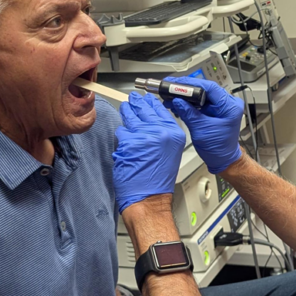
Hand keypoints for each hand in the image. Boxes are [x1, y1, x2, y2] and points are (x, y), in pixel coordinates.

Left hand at [113, 93, 185, 212]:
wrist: (149, 198)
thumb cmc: (158, 180)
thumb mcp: (169, 152)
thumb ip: (163, 133)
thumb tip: (151, 119)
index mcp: (174, 133)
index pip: (161, 109)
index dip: (151, 102)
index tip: (146, 98)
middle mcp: (161, 132)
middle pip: (145, 109)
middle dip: (137, 103)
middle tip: (133, 99)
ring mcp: (145, 135)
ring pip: (131, 116)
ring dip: (126, 112)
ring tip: (125, 108)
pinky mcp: (129, 142)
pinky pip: (122, 131)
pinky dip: (121, 136)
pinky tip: (124, 139)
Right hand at [164, 77, 243, 173]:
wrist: (223, 159)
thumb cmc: (218, 148)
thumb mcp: (201, 130)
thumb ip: (188, 113)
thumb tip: (176, 100)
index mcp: (229, 106)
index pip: (209, 87)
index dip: (191, 84)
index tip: (176, 83)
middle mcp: (227, 103)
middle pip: (204, 89)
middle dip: (186, 89)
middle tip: (169, 88)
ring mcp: (220, 106)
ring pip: (200, 95)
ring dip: (185, 96)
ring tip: (170, 97)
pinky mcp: (214, 111)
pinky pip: (200, 102)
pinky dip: (188, 103)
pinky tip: (177, 104)